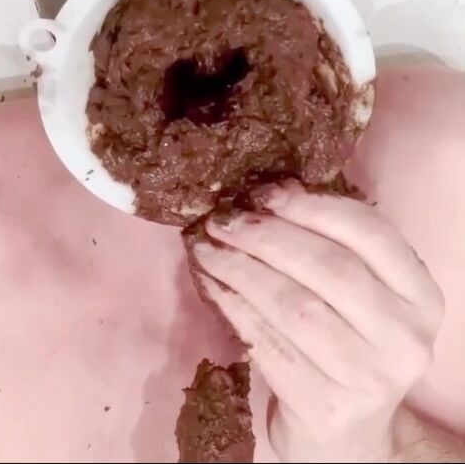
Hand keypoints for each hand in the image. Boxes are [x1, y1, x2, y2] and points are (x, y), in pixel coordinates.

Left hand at [188, 183, 444, 462]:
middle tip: (221, 220)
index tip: (264, 192)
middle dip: (265, 236)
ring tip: (206, 249)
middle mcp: (404, 337)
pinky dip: (233, 308)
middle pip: (328, 267)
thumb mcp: (358, 296)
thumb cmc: (344, 342)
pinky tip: (212, 286)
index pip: (372, 234)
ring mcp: (368, 377)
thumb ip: (328, 246)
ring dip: (239, 270)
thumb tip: (267, 195)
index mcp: (420, 295)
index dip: (314, 207)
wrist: (344, 431)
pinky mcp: (325, 407)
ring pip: (293, 305)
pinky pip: (268, 343)